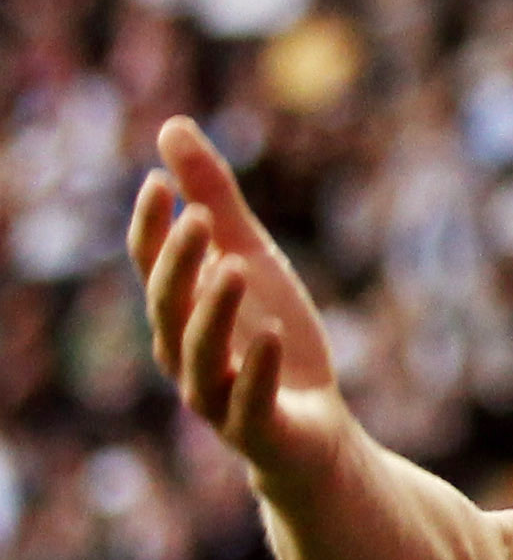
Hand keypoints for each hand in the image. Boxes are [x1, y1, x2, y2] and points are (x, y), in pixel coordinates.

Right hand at [128, 117, 352, 499]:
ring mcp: (217, 396)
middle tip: (201, 217)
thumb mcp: (252, 258)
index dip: (150, 226)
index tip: (157, 181)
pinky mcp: (257, 429)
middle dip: (181, 263)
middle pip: (169, 306)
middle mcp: (185, 354)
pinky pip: (249, 403)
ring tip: (235, 267)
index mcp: (180, 311)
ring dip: (213, 311)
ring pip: (199, 355)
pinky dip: (258, 371)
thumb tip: (171, 127)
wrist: (315, 433)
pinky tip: (272, 336)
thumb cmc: (274, 340)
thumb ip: (216, 198)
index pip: (151, 265)